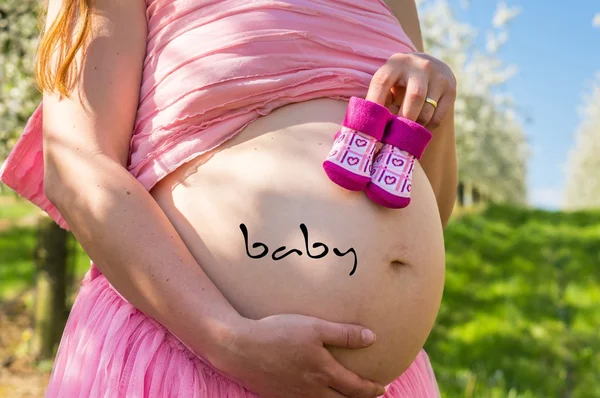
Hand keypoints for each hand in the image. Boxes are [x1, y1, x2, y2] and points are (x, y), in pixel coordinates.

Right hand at [213, 314, 385, 397]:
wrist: (241, 348)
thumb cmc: (278, 333)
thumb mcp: (314, 327)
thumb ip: (344, 334)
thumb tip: (372, 337)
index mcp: (324, 373)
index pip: (356, 388)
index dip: (372, 390)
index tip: (383, 388)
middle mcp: (312, 390)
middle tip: (370, 395)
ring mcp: (295, 396)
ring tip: (345, 395)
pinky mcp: (279, 397)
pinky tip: (316, 394)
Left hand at [366, 52, 456, 128]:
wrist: (429, 66)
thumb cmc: (399, 81)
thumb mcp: (388, 82)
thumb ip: (378, 99)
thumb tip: (370, 127)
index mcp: (397, 63)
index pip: (382, 82)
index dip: (375, 103)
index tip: (371, 123)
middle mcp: (420, 66)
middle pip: (414, 97)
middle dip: (403, 119)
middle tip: (394, 135)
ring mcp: (439, 77)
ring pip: (427, 111)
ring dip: (415, 126)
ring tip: (406, 130)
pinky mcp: (450, 90)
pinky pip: (438, 118)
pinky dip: (426, 127)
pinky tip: (419, 126)